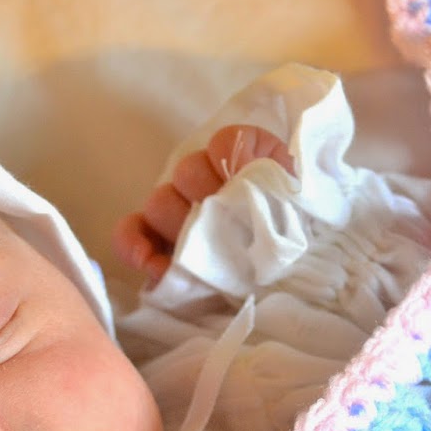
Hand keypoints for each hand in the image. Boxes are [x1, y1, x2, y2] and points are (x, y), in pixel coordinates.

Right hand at [113, 124, 293, 285]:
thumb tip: (245, 164)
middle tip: (230, 231)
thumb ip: (280, 172)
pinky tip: (152, 264)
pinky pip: (131, 232)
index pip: (224, 144)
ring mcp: (176, 212)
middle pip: (186, 173)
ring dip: (180, 228)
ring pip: (160, 202)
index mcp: (240, 163)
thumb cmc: (292, 240)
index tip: (248, 188)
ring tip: (201, 255)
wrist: (292, 285)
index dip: (233, 163)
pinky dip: (134, 244)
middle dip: (208, 201)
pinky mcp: (156, 243)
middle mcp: (204, 182)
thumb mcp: (299, 201)